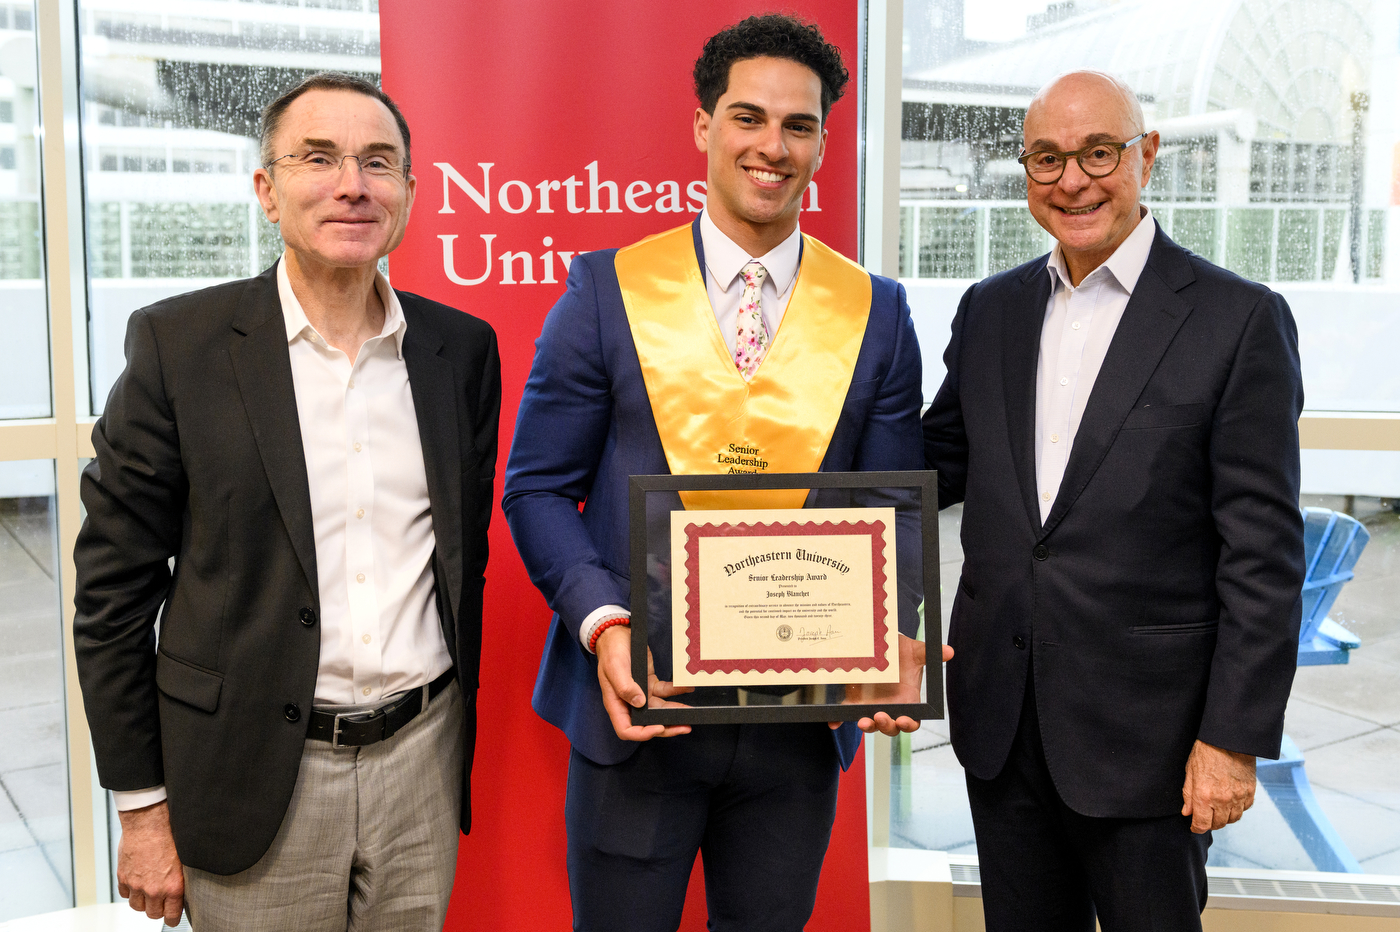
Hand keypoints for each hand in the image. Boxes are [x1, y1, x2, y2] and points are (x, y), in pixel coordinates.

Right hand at [116, 800, 184, 925]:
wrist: (148, 823)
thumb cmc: (169, 835)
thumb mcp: (185, 859)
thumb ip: (180, 878)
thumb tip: (182, 888)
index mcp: (172, 886)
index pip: (171, 916)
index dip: (173, 919)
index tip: (173, 918)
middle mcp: (153, 889)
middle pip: (152, 914)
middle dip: (158, 910)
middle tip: (161, 903)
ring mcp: (136, 885)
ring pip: (137, 906)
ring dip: (142, 902)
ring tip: (148, 893)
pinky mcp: (123, 877)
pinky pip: (124, 894)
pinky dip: (130, 891)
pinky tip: (136, 883)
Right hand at [595, 623, 693, 740]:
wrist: (617, 634)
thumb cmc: (611, 651)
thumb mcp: (615, 667)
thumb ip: (625, 687)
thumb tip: (639, 703)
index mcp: (616, 703)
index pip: (627, 729)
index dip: (643, 733)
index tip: (659, 727)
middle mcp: (629, 702)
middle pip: (647, 723)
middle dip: (666, 727)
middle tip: (684, 727)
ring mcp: (641, 694)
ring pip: (659, 709)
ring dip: (675, 711)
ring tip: (691, 711)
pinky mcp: (649, 683)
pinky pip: (664, 691)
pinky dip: (676, 691)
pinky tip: (687, 688)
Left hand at [829, 638, 953, 735]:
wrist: (879, 646)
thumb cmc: (900, 651)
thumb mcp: (914, 650)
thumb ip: (929, 653)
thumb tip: (949, 651)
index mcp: (908, 700)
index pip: (911, 720)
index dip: (909, 724)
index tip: (905, 720)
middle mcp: (890, 707)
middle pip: (890, 727)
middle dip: (886, 725)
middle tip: (880, 717)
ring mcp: (871, 706)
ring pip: (870, 724)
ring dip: (867, 726)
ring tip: (862, 721)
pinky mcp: (853, 701)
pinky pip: (846, 715)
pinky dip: (839, 720)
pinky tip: (833, 722)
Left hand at [1181, 739, 1255, 832]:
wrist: (1228, 739)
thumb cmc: (1206, 752)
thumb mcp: (1190, 771)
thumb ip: (1188, 795)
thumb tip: (1187, 812)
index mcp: (1204, 795)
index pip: (1202, 824)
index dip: (1197, 828)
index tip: (1195, 826)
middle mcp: (1222, 800)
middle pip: (1218, 824)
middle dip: (1210, 823)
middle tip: (1206, 816)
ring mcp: (1238, 796)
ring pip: (1233, 819)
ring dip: (1225, 817)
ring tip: (1218, 809)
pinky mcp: (1250, 791)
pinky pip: (1245, 808)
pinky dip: (1238, 808)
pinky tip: (1231, 801)